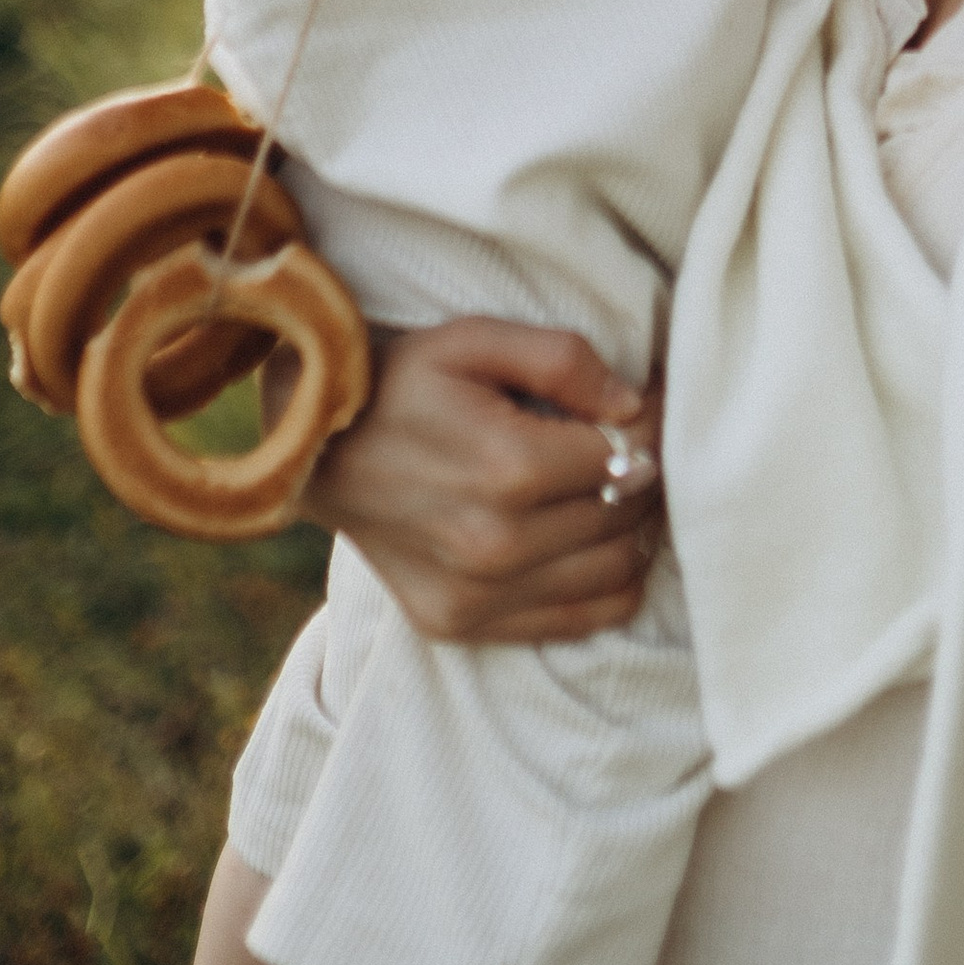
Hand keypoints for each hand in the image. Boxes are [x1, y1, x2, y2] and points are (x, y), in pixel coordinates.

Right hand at [305, 317, 665, 644]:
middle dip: (645, 474)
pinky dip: (605, 583)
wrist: (311, 448)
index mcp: (508, 469)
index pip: (633, 456)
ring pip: (616, 573)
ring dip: (631, 530)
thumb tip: (633, 406)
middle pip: (627, 516)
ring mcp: (478, 595)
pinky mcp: (461, 625)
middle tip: (633, 441)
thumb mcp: (474, 339)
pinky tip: (588, 540)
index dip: (652, 424)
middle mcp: (497, 545)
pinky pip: (580, 621)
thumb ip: (563, 361)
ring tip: (610, 489)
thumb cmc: (400, 381)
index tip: (646, 404)